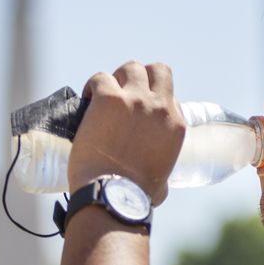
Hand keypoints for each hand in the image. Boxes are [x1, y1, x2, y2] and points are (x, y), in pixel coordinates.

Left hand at [67, 61, 184, 205]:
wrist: (112, 194)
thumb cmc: (135, 196)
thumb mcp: (162, 181)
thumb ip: (161, 173)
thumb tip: (157, 183)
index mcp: (175, 125)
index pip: (170, 97)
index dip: (154, 101)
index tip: (139, 112)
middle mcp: (159, 107)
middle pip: (158, 71)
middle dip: (141, 78)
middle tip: (125, 93)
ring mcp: (134, 100)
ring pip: (131, 68)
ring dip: (118, 78)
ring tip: (105, 94)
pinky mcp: (108, 99)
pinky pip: (100, 78)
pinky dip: (93, 86)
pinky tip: (88, 99)